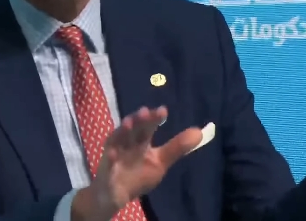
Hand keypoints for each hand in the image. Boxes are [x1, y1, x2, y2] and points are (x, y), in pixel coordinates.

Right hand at [72, 106, 202, 220]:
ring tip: (129, 124)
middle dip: (138, 120)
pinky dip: (110, 159)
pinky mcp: (106, 169)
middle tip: (145, 112)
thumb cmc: (138, 174)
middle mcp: (127, 142)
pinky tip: (113, 154)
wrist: (115, 194)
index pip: (148, 126)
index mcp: (140, 140)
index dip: (154, 118)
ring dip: (122, 132)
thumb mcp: (160, 162)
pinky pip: (107, 164)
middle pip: (133, 128)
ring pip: (117, 140)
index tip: (163, 111)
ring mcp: (115, 153)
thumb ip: (177, 148)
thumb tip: (199, 132)